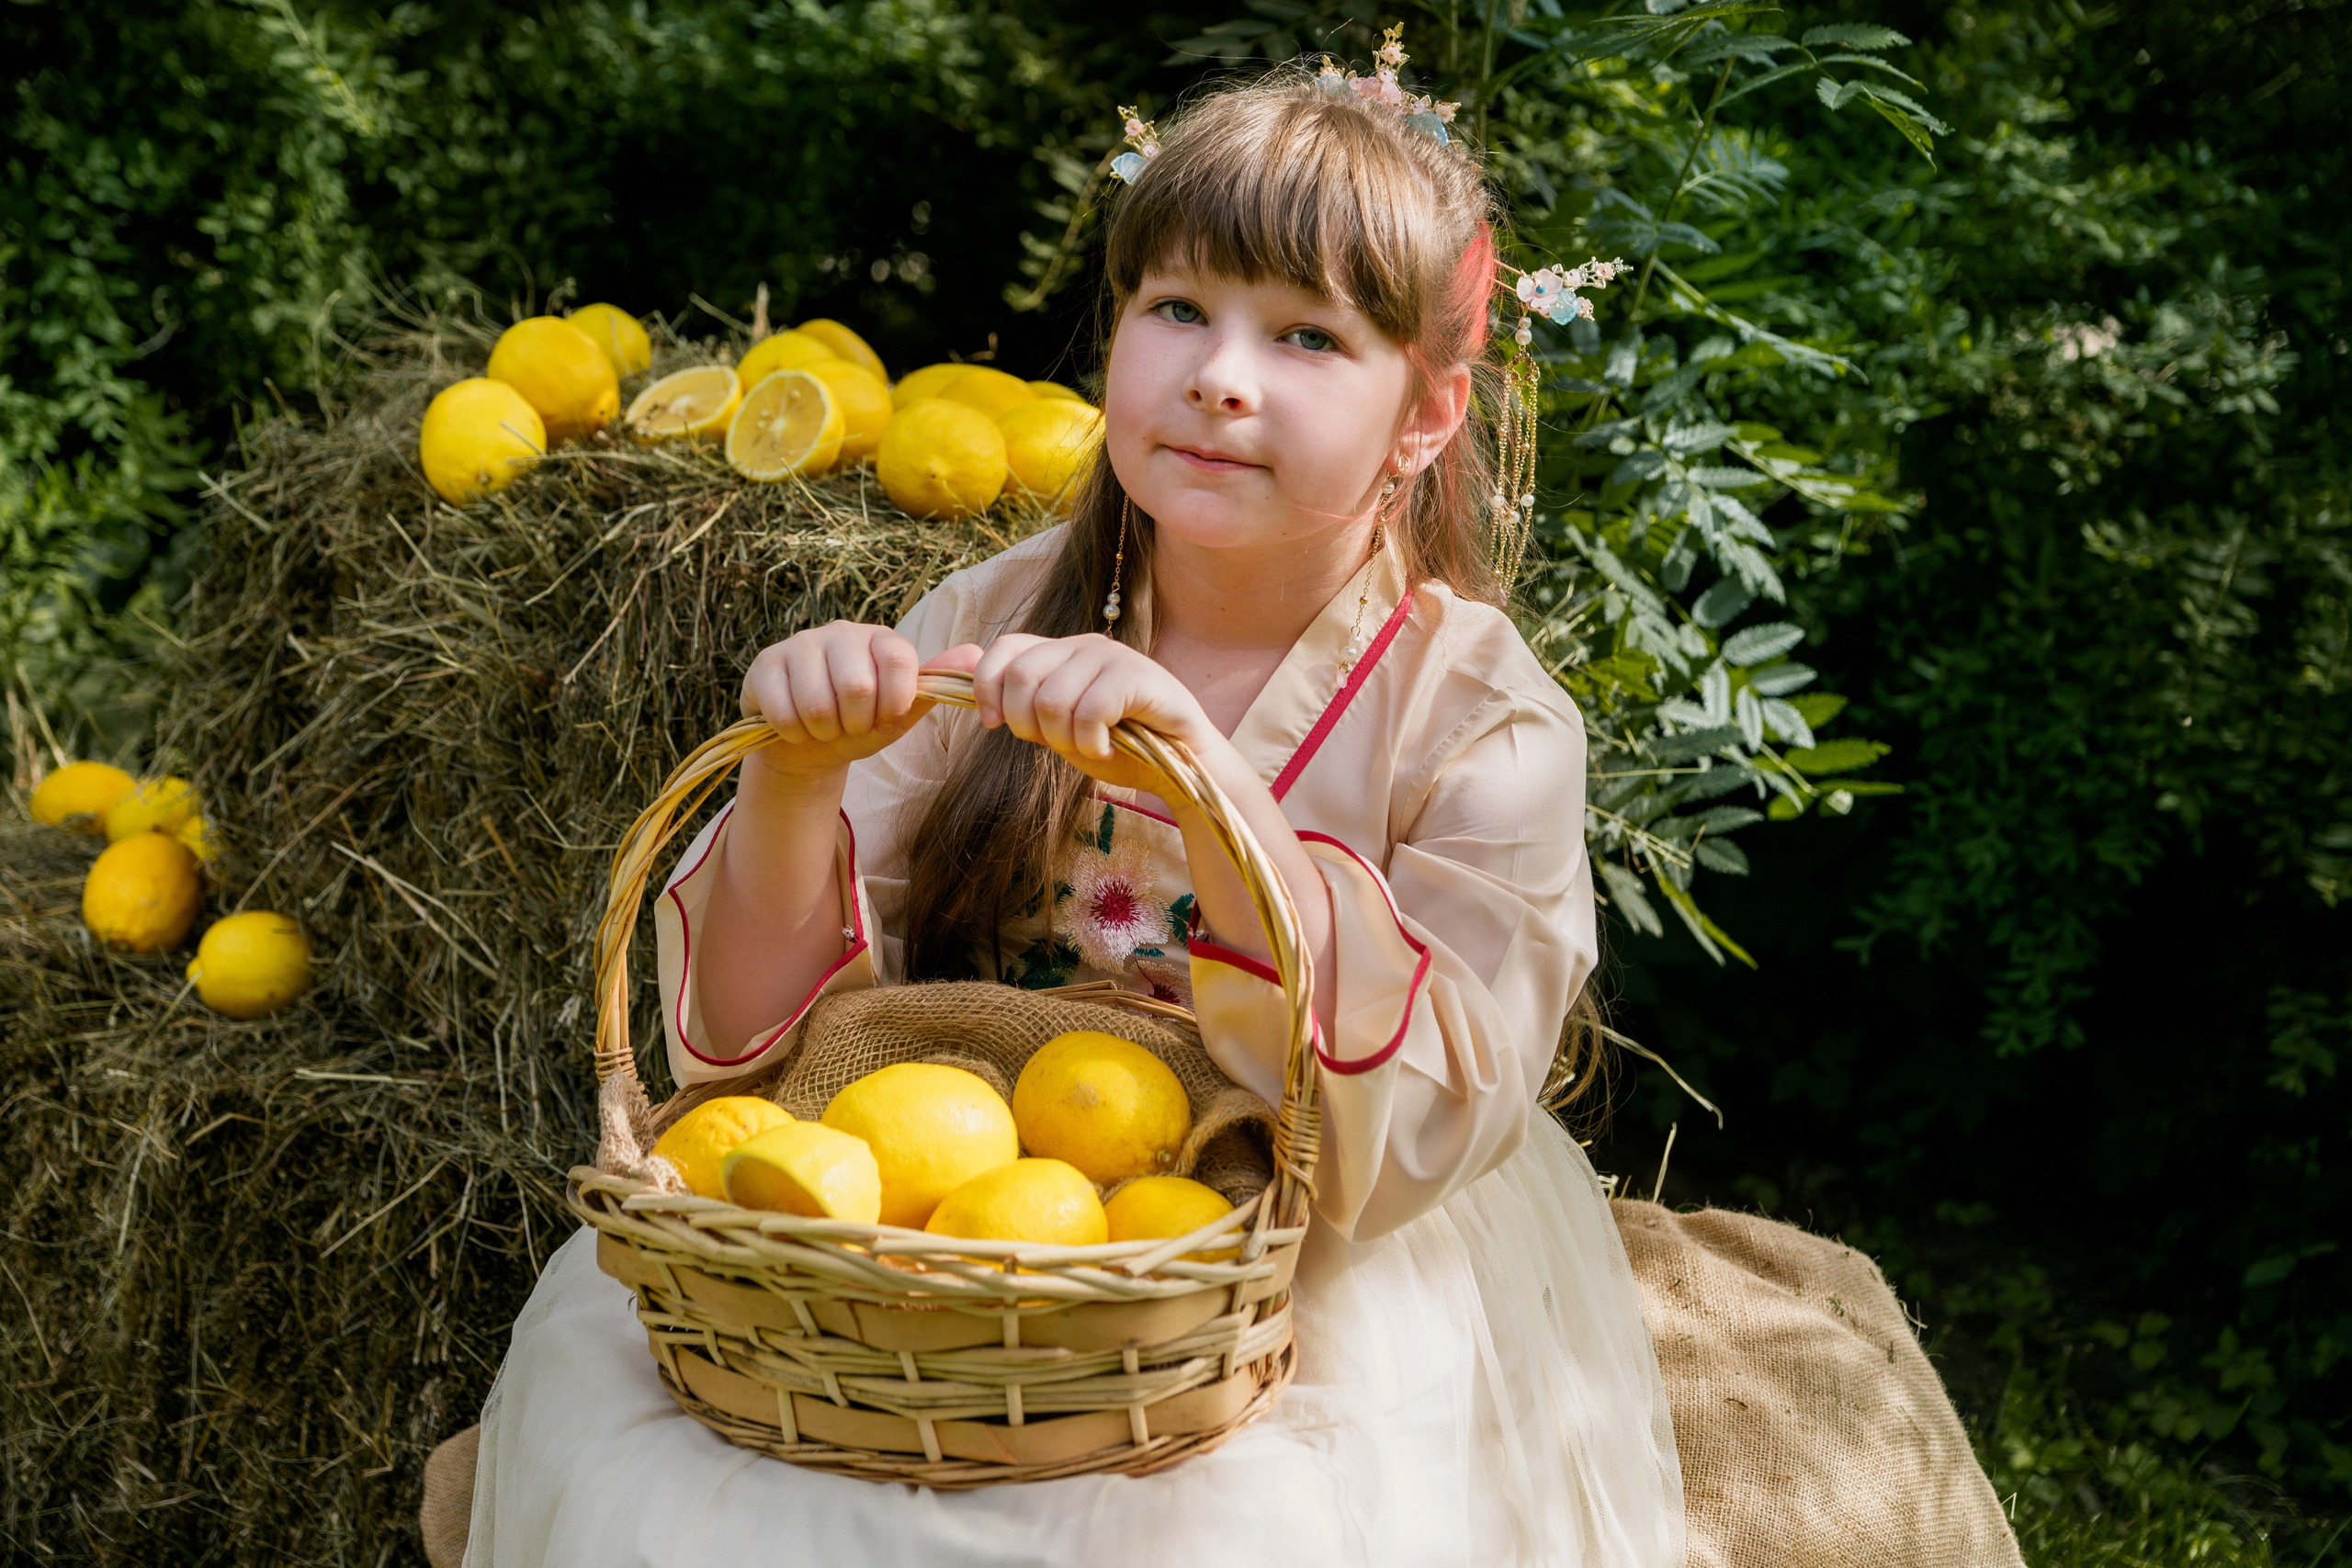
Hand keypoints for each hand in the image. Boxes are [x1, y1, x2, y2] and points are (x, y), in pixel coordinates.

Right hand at [739, 621, 974, 780]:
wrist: (808, 746)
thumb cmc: (859, 724)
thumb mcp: (902, 712)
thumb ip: (937, 685)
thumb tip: (977, 654)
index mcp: (881, 639)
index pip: (900, 663)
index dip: (893, 704)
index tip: (885, 717)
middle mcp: (841, 632)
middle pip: (857, 687)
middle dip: (855, 723)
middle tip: (849, 725)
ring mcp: (799, 644)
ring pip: (818, 703)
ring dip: (824, 731)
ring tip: (824, 727)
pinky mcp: (764, 664)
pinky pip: (784, 711)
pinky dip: (794, 733)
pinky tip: (796, 726)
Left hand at [971, 633, 1216, 793]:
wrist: (1178, 766)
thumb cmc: (1119, 746)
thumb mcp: (1057, 728)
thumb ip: (1021, 704)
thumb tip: (961, 675)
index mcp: (1060, 652)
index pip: (1006, 648)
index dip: (987, 686)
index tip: (995, 723)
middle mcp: (1083, 644)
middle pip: (1021, 675)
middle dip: (1026, 724)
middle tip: (1056, 743)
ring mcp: (1111, 656)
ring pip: (1052, 699)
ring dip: (1064, 740)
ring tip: (1089, 746)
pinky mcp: (1137, 675)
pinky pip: (1090, 711)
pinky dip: (1092, 743)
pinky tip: (1109, 748)